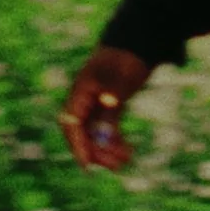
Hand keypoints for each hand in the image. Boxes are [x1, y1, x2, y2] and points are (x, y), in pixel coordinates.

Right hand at [58, 46, 152, 170]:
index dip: (77, 144)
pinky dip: (115, 142)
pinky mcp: (108, 108)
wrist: (138, 45)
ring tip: (126, 160)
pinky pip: (106, 131)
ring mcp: (96, 105)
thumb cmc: (128, 58)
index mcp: (81, 91)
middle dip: (96, 151)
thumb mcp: (123, 76)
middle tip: (115, 166)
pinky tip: (127, 152)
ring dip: (107, 150)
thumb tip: (107, 104)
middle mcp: (85, 100)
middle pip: (82, 132)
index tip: (86, 163)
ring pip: (95, 134)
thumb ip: (114, 92)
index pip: (71, 122)